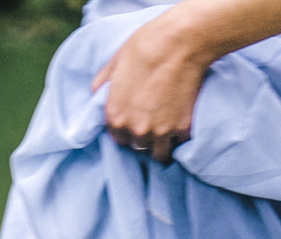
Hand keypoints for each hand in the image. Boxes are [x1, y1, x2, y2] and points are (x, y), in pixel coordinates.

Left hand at [91, 12, 212, 163]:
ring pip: (160, 154)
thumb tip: (98, 95)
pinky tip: (181, 120)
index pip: (118, 139)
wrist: (177, 44)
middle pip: (139, 146)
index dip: (126, 129)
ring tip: (166, 129)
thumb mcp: (113, 64)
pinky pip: (180, 142)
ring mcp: (161, 132)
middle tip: (152, 120)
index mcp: (115, 116)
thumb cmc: (144, 48)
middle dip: (144, 137)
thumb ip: (102, 85)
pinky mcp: (183, 129)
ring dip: (162, 144)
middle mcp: (136, 129)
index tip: (135, 120)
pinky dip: (181, 135)